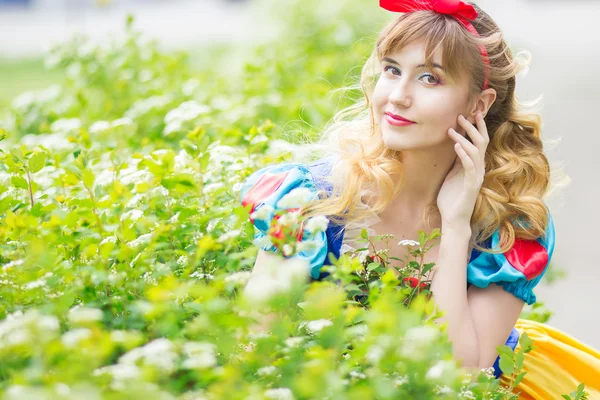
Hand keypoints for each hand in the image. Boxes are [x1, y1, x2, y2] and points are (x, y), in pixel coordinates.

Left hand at [437, 112, 488, 229]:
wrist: (453, 219)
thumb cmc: (451, 198)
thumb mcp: (452, 175)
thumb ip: (457, 161)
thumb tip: (456, 145)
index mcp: (474, 165)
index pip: (478, 142)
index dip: (476, 128)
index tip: (470, 113)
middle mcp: (478, 168)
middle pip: (481, 142)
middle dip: (472, 128)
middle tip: (461, 115)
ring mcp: (476, 176)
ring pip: (475, 152)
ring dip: (464, 139)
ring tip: (452, 129)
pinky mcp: (472, 185)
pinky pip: (469, 166)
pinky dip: (463, 154)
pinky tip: (456, 146)